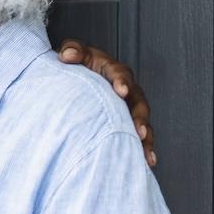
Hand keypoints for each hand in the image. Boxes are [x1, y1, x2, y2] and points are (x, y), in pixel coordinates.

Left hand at [56, 39, 155, 166]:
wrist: (76, 76)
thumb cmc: (76, 63)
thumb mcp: (73, 53)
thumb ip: (72, 51)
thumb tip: (67, 55)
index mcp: (113, 70)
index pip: (120, 74)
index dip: (121, 81)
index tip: (121, 90)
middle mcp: (127, 88)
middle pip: (138, 102)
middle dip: (139, 117)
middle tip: (139, 131)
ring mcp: (129, 106)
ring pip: (142, 122)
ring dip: (145, 138)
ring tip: (146, 154)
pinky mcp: (127, 121)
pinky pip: (138, 135)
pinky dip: (143, 148)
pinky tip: (147, 162)